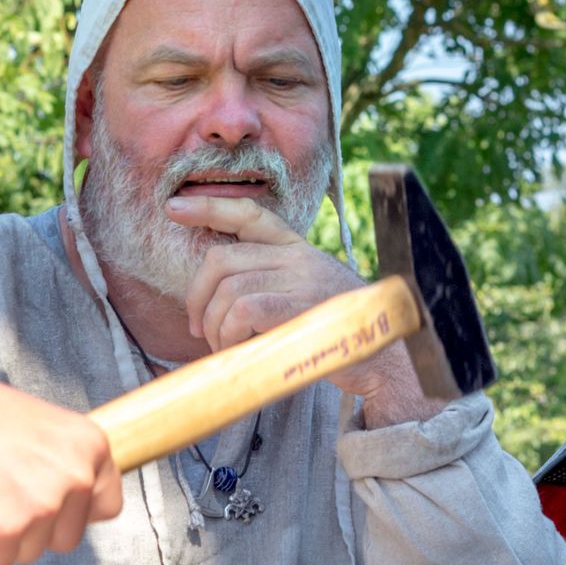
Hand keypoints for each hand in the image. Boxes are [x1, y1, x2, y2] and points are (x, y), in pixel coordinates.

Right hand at [0, 369, 120, 564]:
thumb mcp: (42, 427)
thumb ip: (62, 461)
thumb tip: (65, 495)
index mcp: (92, 448)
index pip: (107, 505)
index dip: (75, 512)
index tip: (51, 507)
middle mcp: (77, 479)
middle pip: (68, 537)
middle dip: (36, 530)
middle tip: (0, 500)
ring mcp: (44, 508)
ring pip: (31, 552)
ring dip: (5, 539)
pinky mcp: (8, 533)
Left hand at [169, 195, 432, 422]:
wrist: (391, 358)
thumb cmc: (345, 337)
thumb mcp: (310, 299)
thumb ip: (274, 289)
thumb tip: (220, 307)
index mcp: (299, 251)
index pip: (250, 215)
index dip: (209, 207)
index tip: (173, 207)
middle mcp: (298, 257)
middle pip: (221, 259)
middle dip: (197, 297)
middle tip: (201, 330)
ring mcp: (300, 279)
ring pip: (227, 290)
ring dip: (214, 326)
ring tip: (225, 349)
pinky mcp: (300, 306)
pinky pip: (242, 311)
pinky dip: (228, 335)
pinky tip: (238, 352)